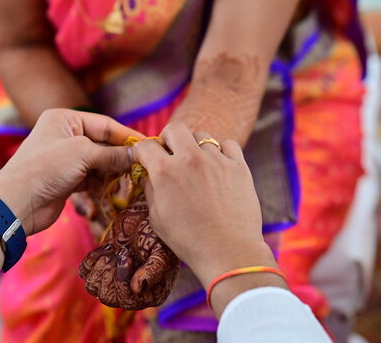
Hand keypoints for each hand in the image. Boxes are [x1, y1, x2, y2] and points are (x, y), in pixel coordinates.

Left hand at [0, 109, 144, 235]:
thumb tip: (138, 155)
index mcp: (65, 119)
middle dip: (121, 157)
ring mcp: (66, 159)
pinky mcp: (68, 180)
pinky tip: (115, 192)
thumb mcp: (82, 154)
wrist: (16, 203)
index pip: (105, 124)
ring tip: (129, 182)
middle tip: (142, 168)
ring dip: (114, 173)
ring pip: (100, 163)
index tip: (148, 147)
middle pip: (104, 144)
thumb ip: (112, 154)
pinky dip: (104, 185)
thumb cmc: (45, 168)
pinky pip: (93, 178)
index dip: (127, 136)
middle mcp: (66, 136)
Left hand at [78, 194, 178, 309]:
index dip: (122, 279)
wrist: (143, 218)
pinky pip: (84, 272)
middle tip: (123, 251)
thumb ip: (154, 270)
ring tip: (116, 250)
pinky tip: (108, 248)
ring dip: (101, 264)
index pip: (127, 301)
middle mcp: (132, 295)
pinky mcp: (100, 270)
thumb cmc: (158, 237)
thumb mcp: (161, 252)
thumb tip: (137, 289)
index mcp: (150, 295)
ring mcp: (114, 284)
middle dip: (111, 270)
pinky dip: (93, 257)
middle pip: (106, 296)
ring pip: (92, 286)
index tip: (128, 256)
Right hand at [133, 123, 284, 314]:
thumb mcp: (157, 218)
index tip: (144, 158)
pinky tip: (218, 166)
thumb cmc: (188, 240)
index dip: (142, 151)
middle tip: (170, 153)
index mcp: (165, 172)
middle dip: (168, 138)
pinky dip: (221, 151)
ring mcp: (217, 160)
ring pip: (202, 136)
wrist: (228, 252)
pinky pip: (228, 144)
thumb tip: (147, 175)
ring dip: (194, 146)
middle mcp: (190, 159)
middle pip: (175, 128)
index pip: (146, 145)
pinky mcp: (239, 166)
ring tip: (196, 164)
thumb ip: (150, 190)